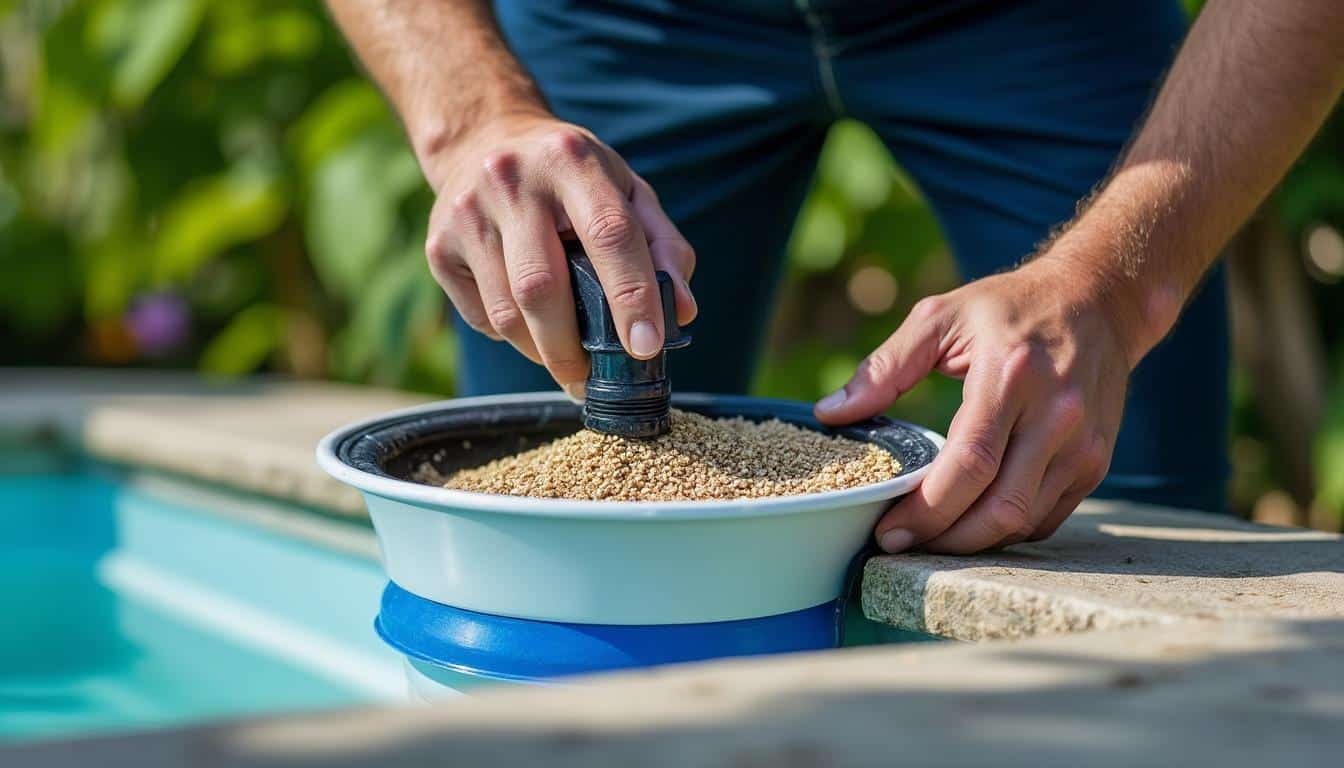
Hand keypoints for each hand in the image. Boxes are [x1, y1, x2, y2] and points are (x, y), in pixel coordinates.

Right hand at [423, 113, 696, 397]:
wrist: (483, 141)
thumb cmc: (571, 178)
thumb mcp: (626, 190)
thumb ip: (663, 246)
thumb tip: (682, 313)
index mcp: (572, 160)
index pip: (609, 235)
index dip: (631, 296)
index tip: (646, 347)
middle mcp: (511, 181)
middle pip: (543, 287)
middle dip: (572, 349)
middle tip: (593, 380)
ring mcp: (467, 213)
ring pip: (507, 313)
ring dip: (543, 351)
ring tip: (566, 356)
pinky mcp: (438, 245)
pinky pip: (482, 318)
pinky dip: (514, 336)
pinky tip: (529, 321)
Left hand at [815, 256, 1135, 553]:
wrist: (1098, 302)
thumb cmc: (1010, 308)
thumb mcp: (940, 318)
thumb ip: (883, 367)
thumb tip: (831, 412)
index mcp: (1011, 375)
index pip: (970, 464)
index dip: (926, 510)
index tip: (887, 531)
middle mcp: (1056, 416)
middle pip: (999, 508)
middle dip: (944, 538)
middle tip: (900, 543)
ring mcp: (1083, 445)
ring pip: (1023, 522)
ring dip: (972, 542)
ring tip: (928, 536)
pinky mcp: (1095, 464)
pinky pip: (1046, 519)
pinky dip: (1004, 531)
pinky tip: (969, 522)